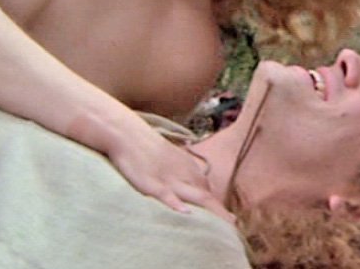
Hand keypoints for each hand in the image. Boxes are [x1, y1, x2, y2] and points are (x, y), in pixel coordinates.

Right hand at [105, 123, 235, 223]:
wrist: (126, 133)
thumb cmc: (146, 147)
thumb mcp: (169, 158)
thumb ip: (182, 174)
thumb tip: (193, 188)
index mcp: (188, 168)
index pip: (207, 191)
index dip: (218, 208)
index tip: (228, 223)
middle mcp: (184, 174)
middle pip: (208, 197)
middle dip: (221, 213)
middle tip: (233, 227)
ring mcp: (169, 179)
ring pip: (196, 197)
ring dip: (211, 212)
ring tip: (224, 227)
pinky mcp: (152, 183)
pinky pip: (167, 195)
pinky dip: (177, 205)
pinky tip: (186, 214)